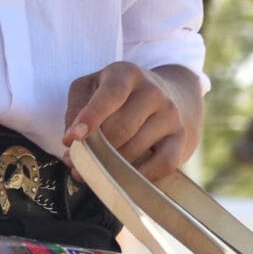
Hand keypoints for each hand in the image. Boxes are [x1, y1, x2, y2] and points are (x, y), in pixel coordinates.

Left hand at [63, 63, 188, 180]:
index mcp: (126, 74)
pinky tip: (123, 179)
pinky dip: (139, 177)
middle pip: (120, 128)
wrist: (169, 96)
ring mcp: (170, 114)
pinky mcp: (181, 138)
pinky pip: (161, 165)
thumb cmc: (118, 97)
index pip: (110, 94)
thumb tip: (71, 142)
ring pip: (135, 149)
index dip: (90, 117)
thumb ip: (76, 110)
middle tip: (77, 162)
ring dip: (110, 166)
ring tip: (95, 170)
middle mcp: (152, 91)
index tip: (72, 139)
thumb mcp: (92, 89)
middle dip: (95, 150)